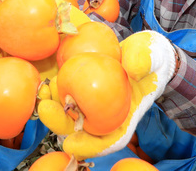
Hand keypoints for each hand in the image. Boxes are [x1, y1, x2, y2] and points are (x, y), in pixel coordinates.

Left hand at [37, 30, 176, 160]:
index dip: (89, 147)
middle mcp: (106, 114)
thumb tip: (131, 70)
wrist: (142, 49)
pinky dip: (56, 89)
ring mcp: (93, 102)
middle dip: (60, 124)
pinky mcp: (83, 87)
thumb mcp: (152, 55)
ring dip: (53, 106)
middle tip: (45, 109)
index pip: (109, 140)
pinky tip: (46, 79)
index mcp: (125, 116)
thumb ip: (144, 61)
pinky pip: (67, 90)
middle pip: (81, 128)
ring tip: (43, 92)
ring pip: (70, 111)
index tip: (71, 145)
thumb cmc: (151, 57)